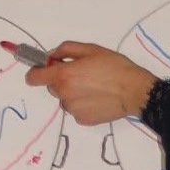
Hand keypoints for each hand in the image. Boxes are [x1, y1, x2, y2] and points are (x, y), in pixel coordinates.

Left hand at [25, 42, 157, 125]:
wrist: (135, 91)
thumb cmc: (114, 67)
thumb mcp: (91, 49)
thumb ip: (66, 50)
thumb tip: (51, 56)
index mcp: (63, 75)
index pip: (34, 78)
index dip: (36, 72)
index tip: (44, 70)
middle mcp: (64, 94)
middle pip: (53, 87)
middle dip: (62, 81)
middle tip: (83, 75)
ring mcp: (72, 109)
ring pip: (65, 99)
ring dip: (73, 93)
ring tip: (94, 88)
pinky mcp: (82, 120)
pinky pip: (76, 109)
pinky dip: (83, 104)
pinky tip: (98, 98)